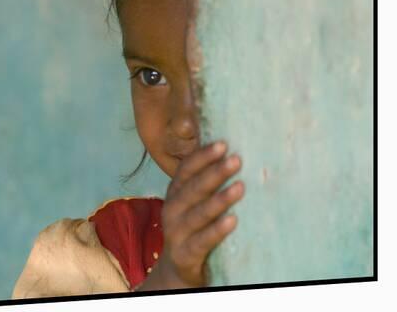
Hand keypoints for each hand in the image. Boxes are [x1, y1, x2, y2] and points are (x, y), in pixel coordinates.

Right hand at [136, 141, 243, 290]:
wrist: (177, 268)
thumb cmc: (194, 227)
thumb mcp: (194, 202)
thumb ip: (207, 182)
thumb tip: (235, 152)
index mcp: (175, 192)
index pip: (186, 170)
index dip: (203, 156)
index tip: (223, 144)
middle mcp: (172, 209)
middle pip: (193, 188)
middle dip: (214, 173)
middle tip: (236, 160)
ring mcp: (176, 232)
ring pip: (197, 214)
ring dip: (219, 200)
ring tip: (240, 187)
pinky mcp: (184, 255)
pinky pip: (201, 241)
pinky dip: (216, 230)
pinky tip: (233, 220)